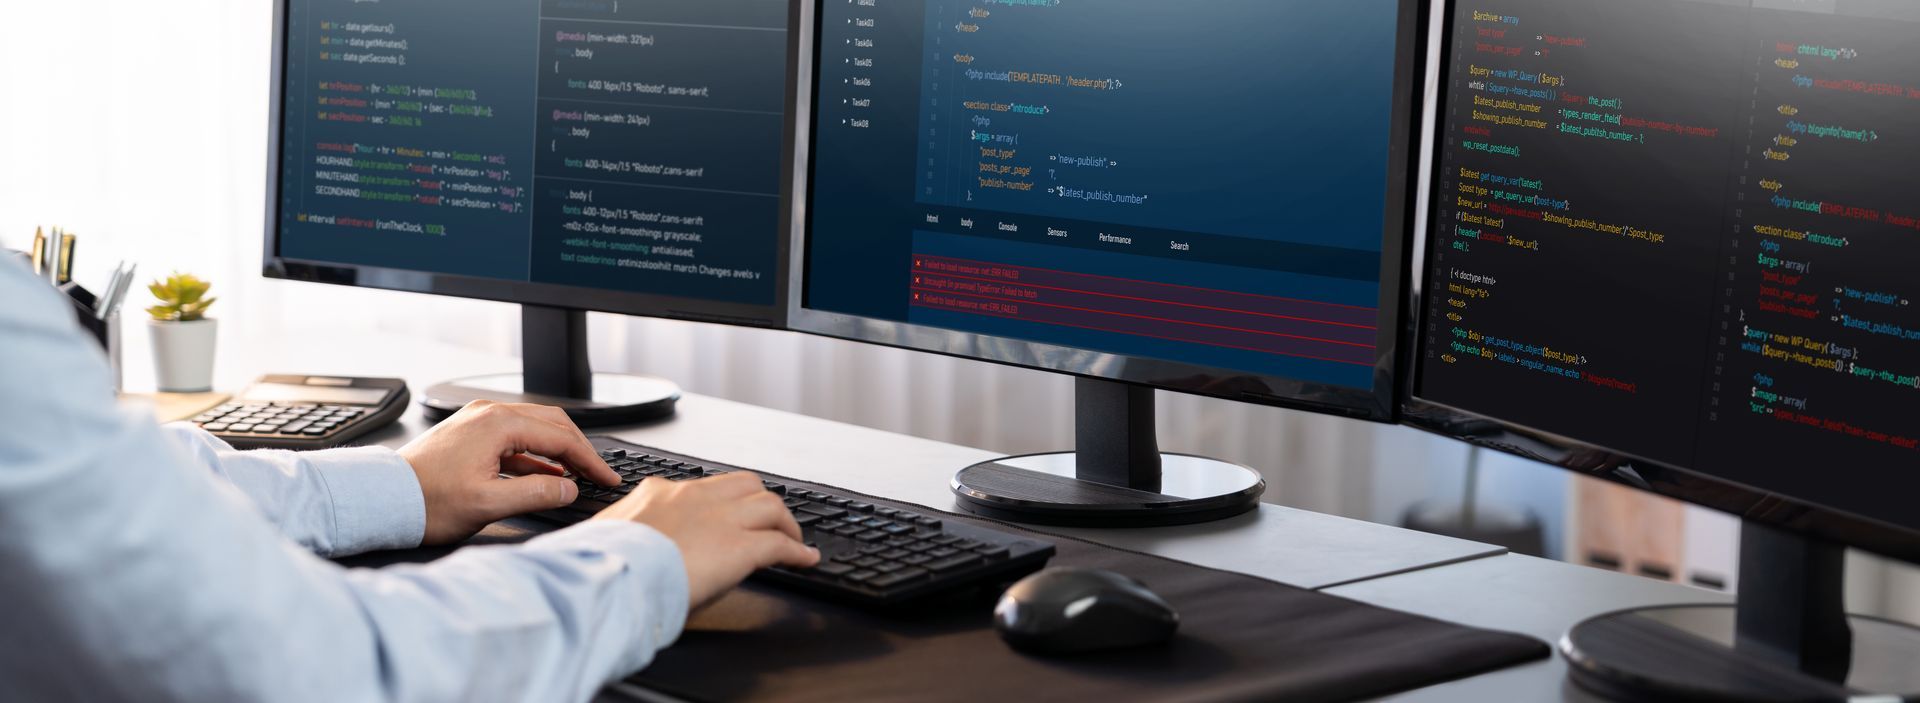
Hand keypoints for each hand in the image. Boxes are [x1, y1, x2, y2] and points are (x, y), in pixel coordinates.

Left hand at [398, 400, 619, 544]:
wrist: (383, 500)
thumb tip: (569, 488)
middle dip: (579, 450)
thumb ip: (536, 494)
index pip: (560, 437)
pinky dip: (535, 457)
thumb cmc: (425, 501)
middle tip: (599, 473)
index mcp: (498, 424)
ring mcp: (477, 422)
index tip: (606, 478)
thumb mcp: (488, 504)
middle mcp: (488, 414)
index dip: (589, 460)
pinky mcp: (469, 435)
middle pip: (552, 424)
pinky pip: (514, 439)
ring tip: (576, 477)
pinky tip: (544, 476)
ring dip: (558, 453)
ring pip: (534, 429)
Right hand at [594, 472, 819, 607]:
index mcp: (659, 493)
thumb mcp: (605, 535)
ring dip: (786, 523)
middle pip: (745, 485)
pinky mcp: (739, 547)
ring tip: (794, 540)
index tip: (727, 516)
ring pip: (770, 506)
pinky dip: (798, 552)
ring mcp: (720, 520)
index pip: (700, 488)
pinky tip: (806, 560)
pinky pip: (780, 544)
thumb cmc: (600, 564)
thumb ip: (623, 529)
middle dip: (761, 502)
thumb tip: (621, 541)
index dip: (721, 503)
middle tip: (770, 521)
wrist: (608, 576)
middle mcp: (695, 498)